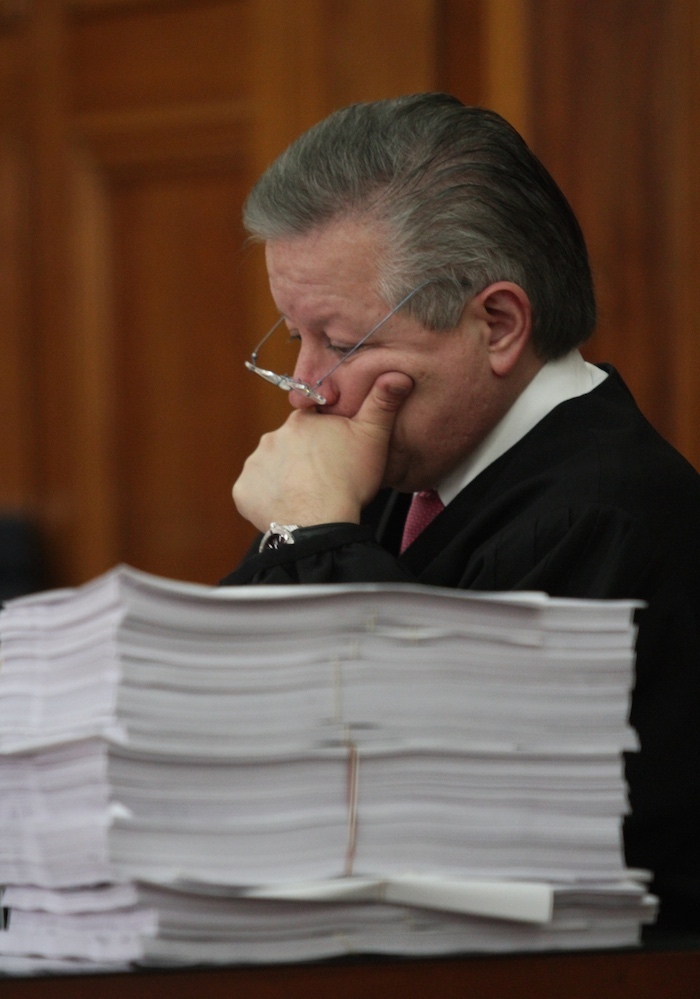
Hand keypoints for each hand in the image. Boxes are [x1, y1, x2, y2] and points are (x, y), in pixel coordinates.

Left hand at [232, 372, 413, 531]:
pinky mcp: (243, 491)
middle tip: (322, 480)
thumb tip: (398, 374)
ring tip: (305, 497)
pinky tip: (285, 508)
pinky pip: (254, 492)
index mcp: (301, 421)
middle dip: (301, 460)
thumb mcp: (373, 438)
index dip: (323, 440)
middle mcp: (272, 437)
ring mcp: (255, 464)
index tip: (333, 457)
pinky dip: (266, 499)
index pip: (310, 424)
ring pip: (270, 469)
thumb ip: (382, 404)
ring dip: (283, 479)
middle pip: (288, 446)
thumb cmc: (349, 480)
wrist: (320, 522)